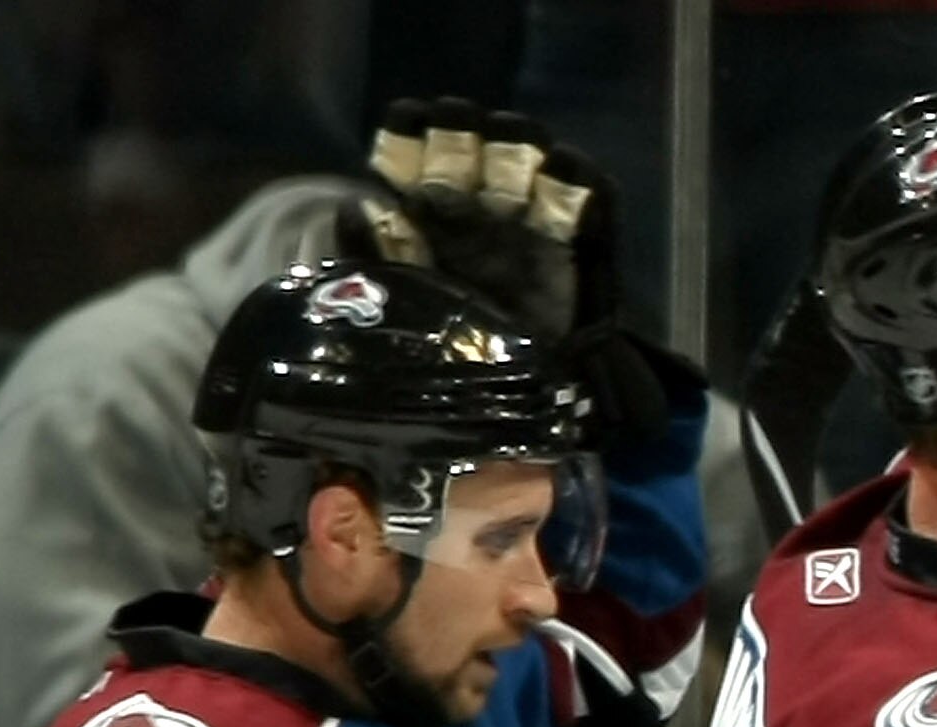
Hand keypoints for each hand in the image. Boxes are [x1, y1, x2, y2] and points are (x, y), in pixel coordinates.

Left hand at [356, 99, 607, 338]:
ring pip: (524, 139)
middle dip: (454, 142)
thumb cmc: (459, 344)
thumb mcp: (407, 301)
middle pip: (467, 126)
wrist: (530, 390)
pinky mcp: (584, 224)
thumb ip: (378, 254)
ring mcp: (532, 200)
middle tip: (445, 189)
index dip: (407, 132)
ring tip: (503, 200)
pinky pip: (582, 180)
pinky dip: (566, 175)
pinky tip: (547, 197)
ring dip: (509, 154)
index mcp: (431, 197)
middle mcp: (479, 188)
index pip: (414, 132)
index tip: (398, 156)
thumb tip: (352, 205)